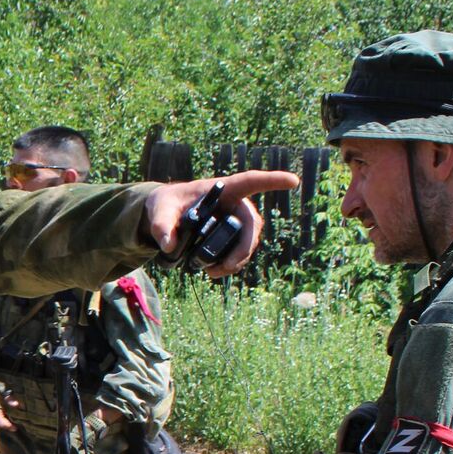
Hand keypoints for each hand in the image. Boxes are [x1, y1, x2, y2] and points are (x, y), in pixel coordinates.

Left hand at [143, 171, 297, 276]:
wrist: (165, 215)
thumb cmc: (166, 204)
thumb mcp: (159, 210)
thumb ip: (161, 225)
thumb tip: (169, 245)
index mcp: (222, 189)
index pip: (250, 181)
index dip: (272, 181)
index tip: (293, 181)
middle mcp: (235, 203)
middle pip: (251, 224)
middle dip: (244, 247)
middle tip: (226, 266)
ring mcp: (235, 219)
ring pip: (248, 240)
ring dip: (238, 259)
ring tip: (213, 272)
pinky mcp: (232, 235)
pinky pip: (241, 249)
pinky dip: (232, 263)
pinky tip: (215, 271)